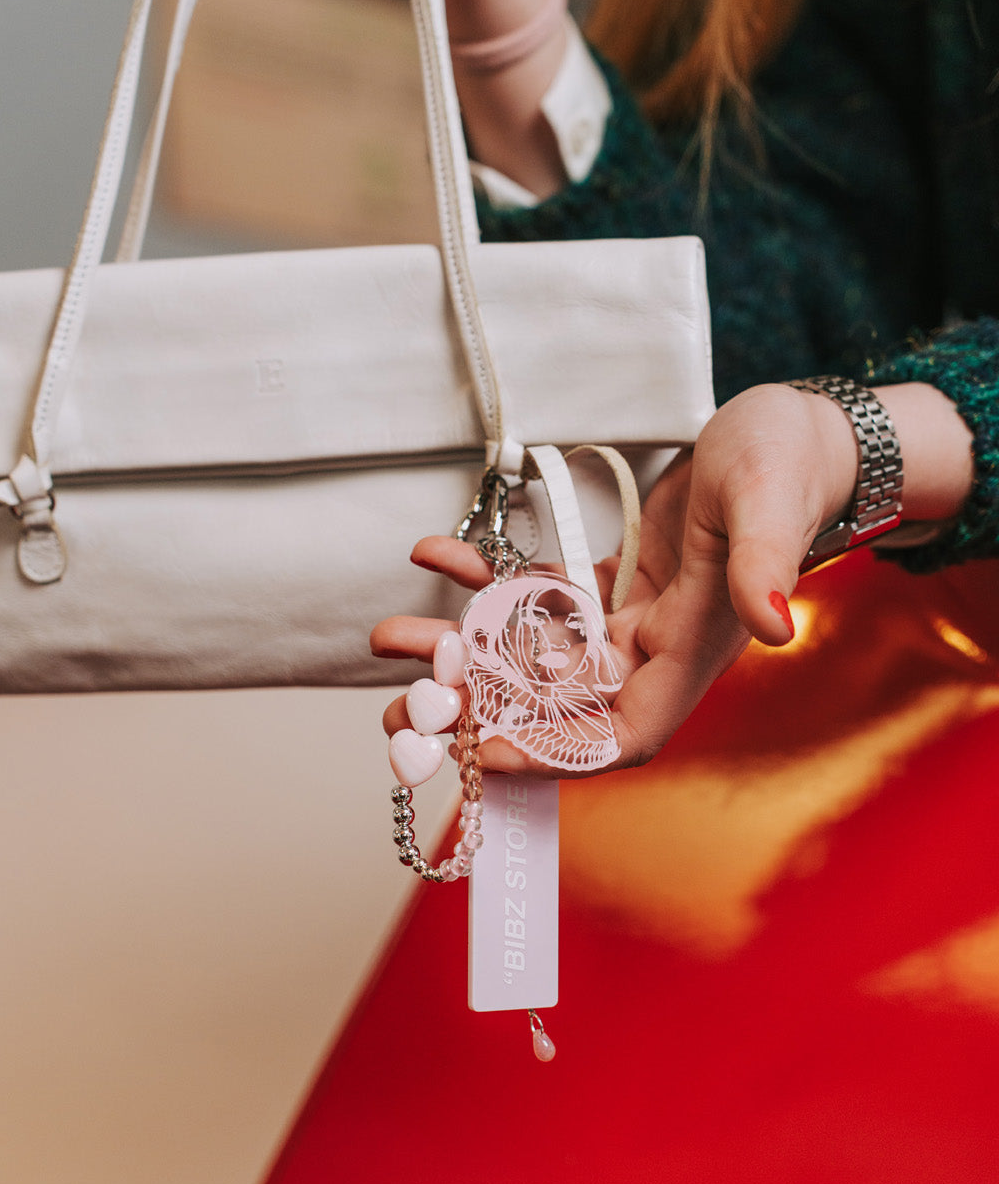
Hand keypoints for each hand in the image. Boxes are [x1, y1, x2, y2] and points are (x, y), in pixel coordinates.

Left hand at [372, 384, 861, 774]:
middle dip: (478, 705)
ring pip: (533, 648)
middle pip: (556, 699)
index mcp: (692, 648)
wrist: (793, 430)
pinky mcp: (617, 579)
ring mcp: (633, 614)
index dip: (556, 752)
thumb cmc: (789, 462)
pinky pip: (539, 590)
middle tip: (402, 706)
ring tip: (392, 636)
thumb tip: (779, 626)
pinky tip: (438, 554)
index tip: (485, 753)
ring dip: (461, 645)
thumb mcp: (767, 503)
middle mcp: (657, 645)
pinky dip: (486, 577)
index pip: (621, 730)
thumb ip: (765, 565)